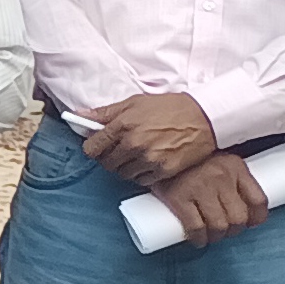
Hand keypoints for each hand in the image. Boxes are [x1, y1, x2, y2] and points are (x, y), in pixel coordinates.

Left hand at [76, 92, 218, 191]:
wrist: (206, 117)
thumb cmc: (170, 107)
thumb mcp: (135, 102)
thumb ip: (105, 112)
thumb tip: (79, 115)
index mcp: (123, 125)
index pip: (92, 148)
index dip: (93, 148)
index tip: (99, 146)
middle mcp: (133, 144)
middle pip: (106, 163)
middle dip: (109, 158)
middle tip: (120, 150)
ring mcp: (149, 159)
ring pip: (123, 174)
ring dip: (126, 167)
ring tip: (137, 155)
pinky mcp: (163, 170)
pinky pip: (141, 180)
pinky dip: (142, 174)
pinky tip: (149, 162)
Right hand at [150, 149, 270, 246]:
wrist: (155, 144)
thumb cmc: (187, 155)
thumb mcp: (215, 157)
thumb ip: (228, 175)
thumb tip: (236, 201)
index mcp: (235, 166)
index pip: (258, 200)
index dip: (257, 218)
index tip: (250, 223)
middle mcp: (221, 176)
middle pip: (239, 217)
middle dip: (234, 230)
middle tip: (225, 231)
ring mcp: (200, 187)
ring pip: (219, 225)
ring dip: (217, 236)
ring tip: (210, 236)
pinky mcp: (178, 197)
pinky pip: (196, 227)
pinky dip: (199, 238)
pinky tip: (198, 240)